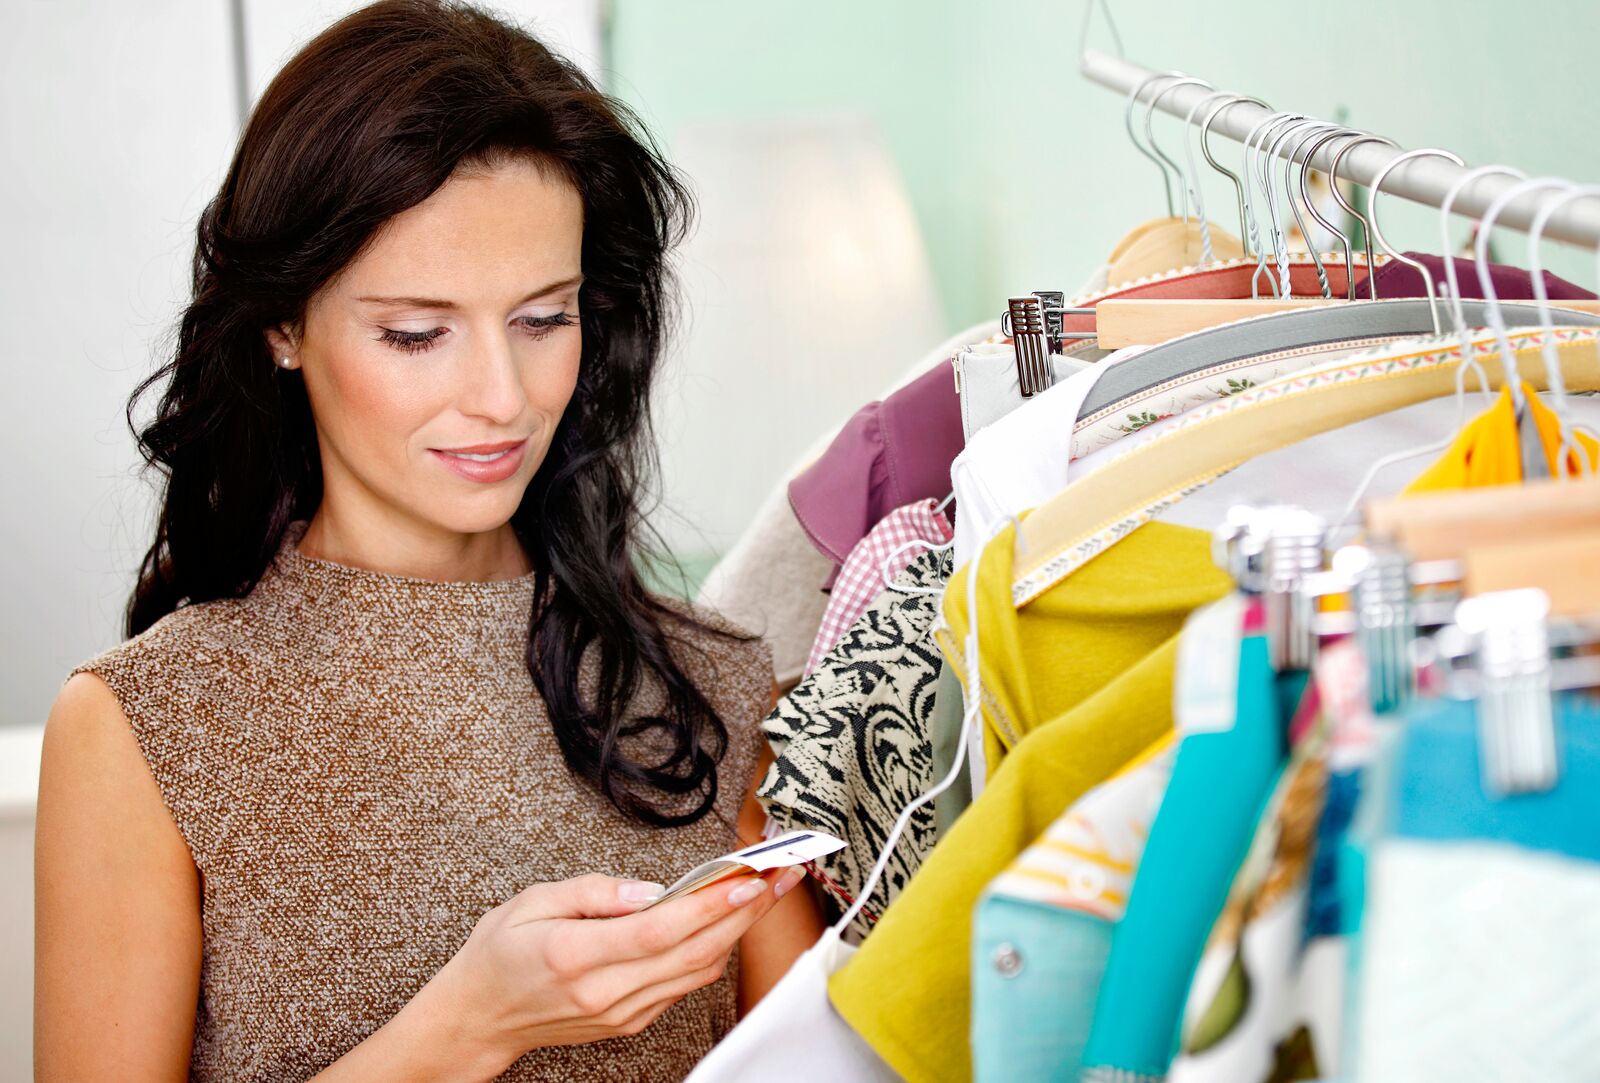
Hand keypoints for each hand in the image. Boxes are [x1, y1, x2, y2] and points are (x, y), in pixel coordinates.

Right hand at [431, 866, 806, 1066]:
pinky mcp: (630, 1021)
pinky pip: (682, 984)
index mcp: (575, 955)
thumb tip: (650, 890)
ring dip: (738, 930)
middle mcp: (605, 991)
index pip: (660, 930)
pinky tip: (725, 920)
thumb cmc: (499, 953)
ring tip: (766, 890)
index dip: (711, 905)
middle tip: (780, 875)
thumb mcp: (532, 901)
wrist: (478, 1017)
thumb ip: (594, 892)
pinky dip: (711, 950)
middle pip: (693, 952)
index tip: (749, 878)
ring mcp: (621, 1012)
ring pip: (696, 971)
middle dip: (745, 911)